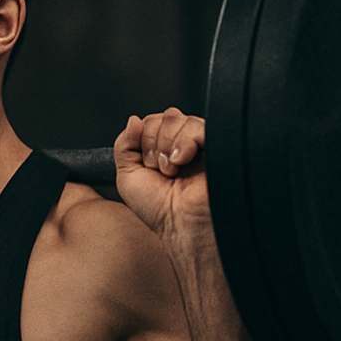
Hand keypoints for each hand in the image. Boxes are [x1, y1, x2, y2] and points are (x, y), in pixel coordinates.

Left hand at [112, 108, 210, 239]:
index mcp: (164, 148)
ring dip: (166, 145)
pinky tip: (182, 162)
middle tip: (158, 168)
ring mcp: (200, 143)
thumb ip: (124, 144)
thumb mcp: (127, 175)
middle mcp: (183, 143)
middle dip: (153, 142)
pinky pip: (198, 125)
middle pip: (163, 116)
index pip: (150, 121)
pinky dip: (184, 142)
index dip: (142, 139)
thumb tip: (133, 120)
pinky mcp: (217, 144)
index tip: (146, 164)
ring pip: (178, 118)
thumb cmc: (158, 208)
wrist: (180, 223)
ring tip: (172, 169)